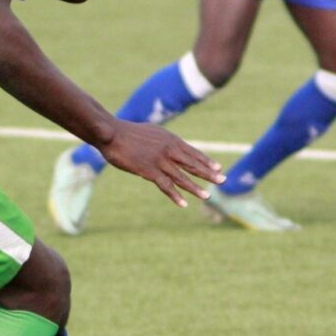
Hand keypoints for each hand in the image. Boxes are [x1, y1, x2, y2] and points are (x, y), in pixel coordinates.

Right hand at [99, 120, 223, 207]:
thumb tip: (170, 145)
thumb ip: (163, 141)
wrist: (112, 133)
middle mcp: (169, 150)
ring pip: (182, 177)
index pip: (193, 152)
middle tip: (223, 180)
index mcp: (171, 140)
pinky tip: (183, 203)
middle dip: (209, 173)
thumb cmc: (128, 132)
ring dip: (195, 188)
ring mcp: (160, 161)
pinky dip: (175, 196)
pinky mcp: (149, 171)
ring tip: (207, 196)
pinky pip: (166, 186)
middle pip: (193, 164)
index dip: (206, 161)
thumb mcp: (152, 132)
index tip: (218, 167)